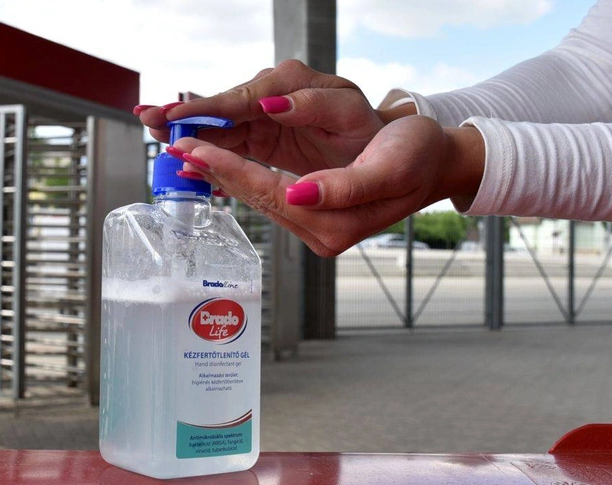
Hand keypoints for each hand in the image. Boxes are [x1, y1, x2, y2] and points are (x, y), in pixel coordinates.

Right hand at [138, 59, 395, 175]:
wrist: (388, 146)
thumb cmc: (368, 128)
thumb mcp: (347, 112)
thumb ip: (312, 105)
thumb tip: (270, 103)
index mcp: (289, 88)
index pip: (241, 98)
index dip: (208, 108)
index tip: (177, 114)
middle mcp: (273, 100)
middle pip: (221, 109)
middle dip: (185, 114)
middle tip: (147, 117)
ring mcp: (266, 120)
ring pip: (221, 126)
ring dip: (188, 130)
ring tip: (153, 129)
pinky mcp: (266, 139)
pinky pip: (230, 143)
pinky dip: (207, 148)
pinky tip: (183, 153)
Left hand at [171, 116, 484, 256]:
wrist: (435, 164)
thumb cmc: (416, 159)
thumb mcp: (386, 169)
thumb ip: (341, 188)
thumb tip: (297, 193)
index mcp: (334, 224)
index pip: (269, 193)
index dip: (229, 169)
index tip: (192, 148)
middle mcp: (321, 232)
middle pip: (256, 199)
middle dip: (215, 171)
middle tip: (176, 148)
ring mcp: (317, 227)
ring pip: (258, 198)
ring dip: (224, 175)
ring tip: (190, 155)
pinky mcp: (315, 216)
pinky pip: (270, 196)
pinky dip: (243, 178)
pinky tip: (222, 167)